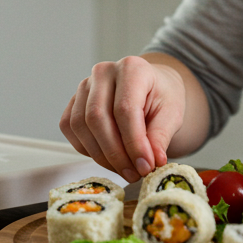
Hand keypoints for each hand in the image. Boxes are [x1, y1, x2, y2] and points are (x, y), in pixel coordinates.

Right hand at [59, 55, 185, 182]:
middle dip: (115, 153)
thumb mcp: (172, 113)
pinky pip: (70, 129)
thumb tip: (152, 161)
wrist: (150, 87)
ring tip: (124, 169)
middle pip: (97, 118)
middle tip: (134, 174)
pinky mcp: (74, 101)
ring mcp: (84, 86)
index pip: (125, 109)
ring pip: (81, 126)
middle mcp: (104, 72)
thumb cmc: (161, 97)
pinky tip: (108, 157)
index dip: (134, 143)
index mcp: (132, 68)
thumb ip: (161, 136)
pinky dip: (87, 149)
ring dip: (101, 155)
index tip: (146, 166)